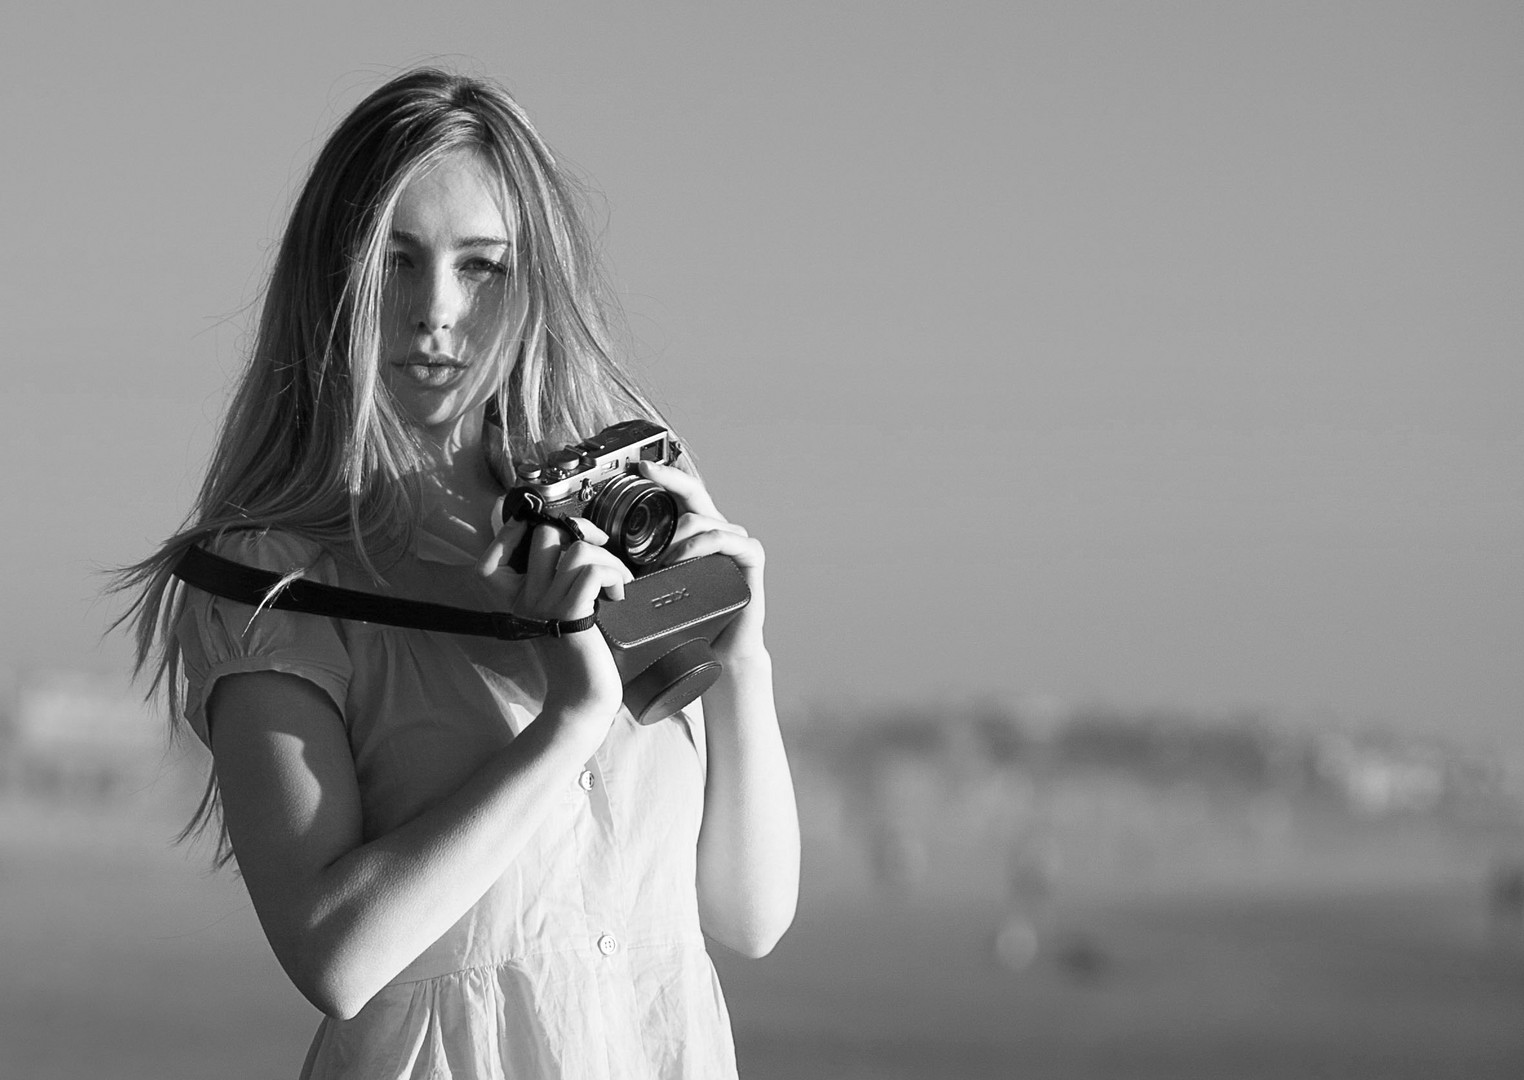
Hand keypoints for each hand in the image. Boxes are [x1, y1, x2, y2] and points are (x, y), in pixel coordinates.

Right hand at [479, 515, 631, 738]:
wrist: (582, 698)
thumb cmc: (580, 654)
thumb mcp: (562, 612)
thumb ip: (559, 580)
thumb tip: (580, 540)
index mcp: (516, 595)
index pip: (499, 547)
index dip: (524, 526)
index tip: (563, 531)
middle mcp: (523, 598)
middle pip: (544, 534)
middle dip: (582, 530)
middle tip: (603, 550)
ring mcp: (544, 607)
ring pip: (575, 550)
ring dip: (607, 558)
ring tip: (618, 580)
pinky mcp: (569, 617)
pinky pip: (592, 572)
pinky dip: (613, 575)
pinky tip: (618, 594)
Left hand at [638, 460, 767, 663]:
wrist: (716, 653)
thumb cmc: (685, 623)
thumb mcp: (650, 586)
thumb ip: (630, 563)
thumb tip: (593, 545)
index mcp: (693, 535)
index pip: (679, 496)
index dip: (662, 478)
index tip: (638, 469)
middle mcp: (715, 532)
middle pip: (695, 492)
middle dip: (670, 479)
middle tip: (647, 474)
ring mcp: (734, 543)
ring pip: (704, 518)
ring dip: (677, 533)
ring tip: (659, 559)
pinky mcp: (750, 557)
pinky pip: (725, 538)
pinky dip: (701, 544)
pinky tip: (682, 558)